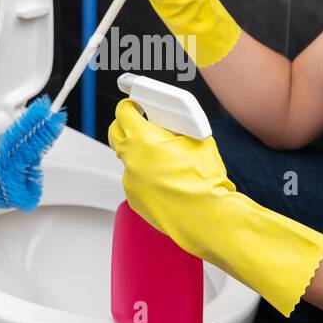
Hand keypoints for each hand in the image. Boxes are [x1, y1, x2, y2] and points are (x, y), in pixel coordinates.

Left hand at [107, 99, 322, 316]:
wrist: (207, 216)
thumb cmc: (204, 181)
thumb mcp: (196, 140)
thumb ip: (176, 128)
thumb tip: (171, 125)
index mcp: (143, 140)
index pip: (124, 113)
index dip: (131, 106)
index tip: (136, 106)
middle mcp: (131, 161)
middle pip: (116, 133)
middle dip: (126, 126)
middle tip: (141, 124)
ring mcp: (130, 182)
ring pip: (127, 160)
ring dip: (138, 154)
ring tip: (164, 160)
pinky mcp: (134, 199)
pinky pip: (135, 181)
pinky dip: (145, 177)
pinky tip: (166, 181)